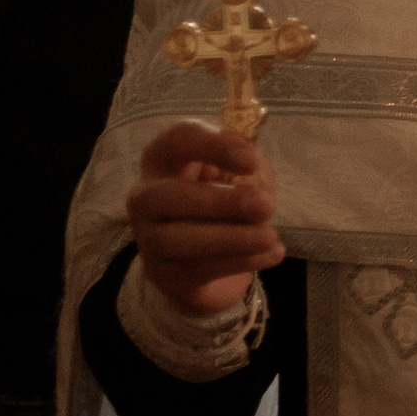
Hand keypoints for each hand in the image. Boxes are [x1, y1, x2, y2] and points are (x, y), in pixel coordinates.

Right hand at [128, 121, 285, 316]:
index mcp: (163, 160)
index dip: (213, 146)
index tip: (252, 159)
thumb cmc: (224, 203)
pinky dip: (240, 261)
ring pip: (178, 239)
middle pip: (167, 195)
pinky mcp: (164, 275)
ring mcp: (149, 239)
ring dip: (231, 238)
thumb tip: (254, 173)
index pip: (178, 140)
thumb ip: (249, 168)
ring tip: (270, 236)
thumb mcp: (240, 176)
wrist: (209, 260)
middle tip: (265, 207)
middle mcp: (145, 198)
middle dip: (219, 201)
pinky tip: (271, 253)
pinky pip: (199, 269)